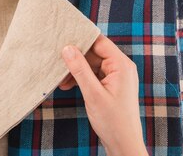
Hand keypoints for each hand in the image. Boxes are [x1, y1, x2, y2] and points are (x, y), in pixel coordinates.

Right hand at [61, 35, 147, 155]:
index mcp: (121, 65)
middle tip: (59, 64)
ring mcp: (117, 76)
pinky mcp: (112, 85)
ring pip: (92, 64)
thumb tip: (67, 48)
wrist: (123, 144)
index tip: (64, 38)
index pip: (99, 42)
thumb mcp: (93, 93)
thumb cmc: (113, 121)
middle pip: (95, 53)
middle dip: (76, 59)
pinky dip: (82, 79)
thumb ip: (80, 69)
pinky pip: (94, 74)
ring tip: (62, 80)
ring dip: (77, 70)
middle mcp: (121, 67)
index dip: (82, 39)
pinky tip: (68, 85)